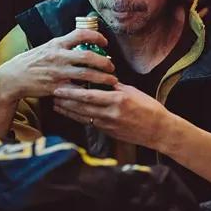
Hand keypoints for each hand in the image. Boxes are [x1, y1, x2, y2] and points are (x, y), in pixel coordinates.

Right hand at [0, 29, 116, 104]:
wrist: (13, 77)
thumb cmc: (32, 61)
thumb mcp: (47, 47)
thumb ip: (65, 44)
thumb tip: (84, 39)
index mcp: (58, 44)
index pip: (81, 34)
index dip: (97, 37)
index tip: (105, 42)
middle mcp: (59, 56)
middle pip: (89, 56)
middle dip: (105, 62)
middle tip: (112, 66)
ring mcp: (58, 72)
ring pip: (87, 74)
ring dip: (103, 78)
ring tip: (111, 80)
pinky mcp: (56, 87)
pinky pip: (77, 90)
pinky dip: (89, 91)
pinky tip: (96, 92)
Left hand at [52, 82, 174, 150]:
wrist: (159, 131)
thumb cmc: (150, 109)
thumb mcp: (134, 92)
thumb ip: (116, 86)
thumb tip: (103, 77)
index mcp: (117, 100)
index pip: (89, 96)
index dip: (71, 93)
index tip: (59, 87)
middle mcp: (110, 113)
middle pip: (81, 107)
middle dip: (65, 101)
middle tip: (51, 94)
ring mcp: (108, 125)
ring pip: (83, 117)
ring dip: (68, 111)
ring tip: (55, 104)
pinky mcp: (108, 132)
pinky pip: (90, 123)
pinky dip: (78, 118)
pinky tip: (70, 114)